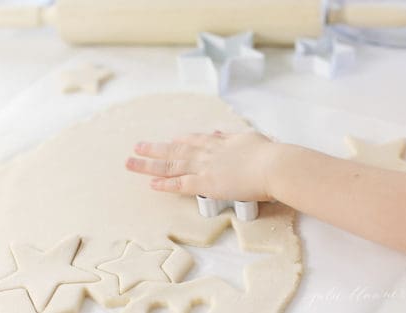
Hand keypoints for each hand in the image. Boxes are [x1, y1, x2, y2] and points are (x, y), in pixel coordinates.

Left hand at [126, 131, 278, 200]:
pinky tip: (152, 184)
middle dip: (154, 149)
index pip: (192, 140)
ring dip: (149, 165)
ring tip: (131, 164)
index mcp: (218, 142)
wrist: (274, 166)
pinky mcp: (206, 184)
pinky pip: (180, 184)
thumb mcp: (249, 138)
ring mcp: (204, 168)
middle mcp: (206, 152)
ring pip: (171, 166)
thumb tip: (219, 133)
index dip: (178, 142)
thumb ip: (231, 136)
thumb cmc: (268, 154)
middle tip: (136, 147)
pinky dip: (165, 184)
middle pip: (174, 151)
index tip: (168, 142)